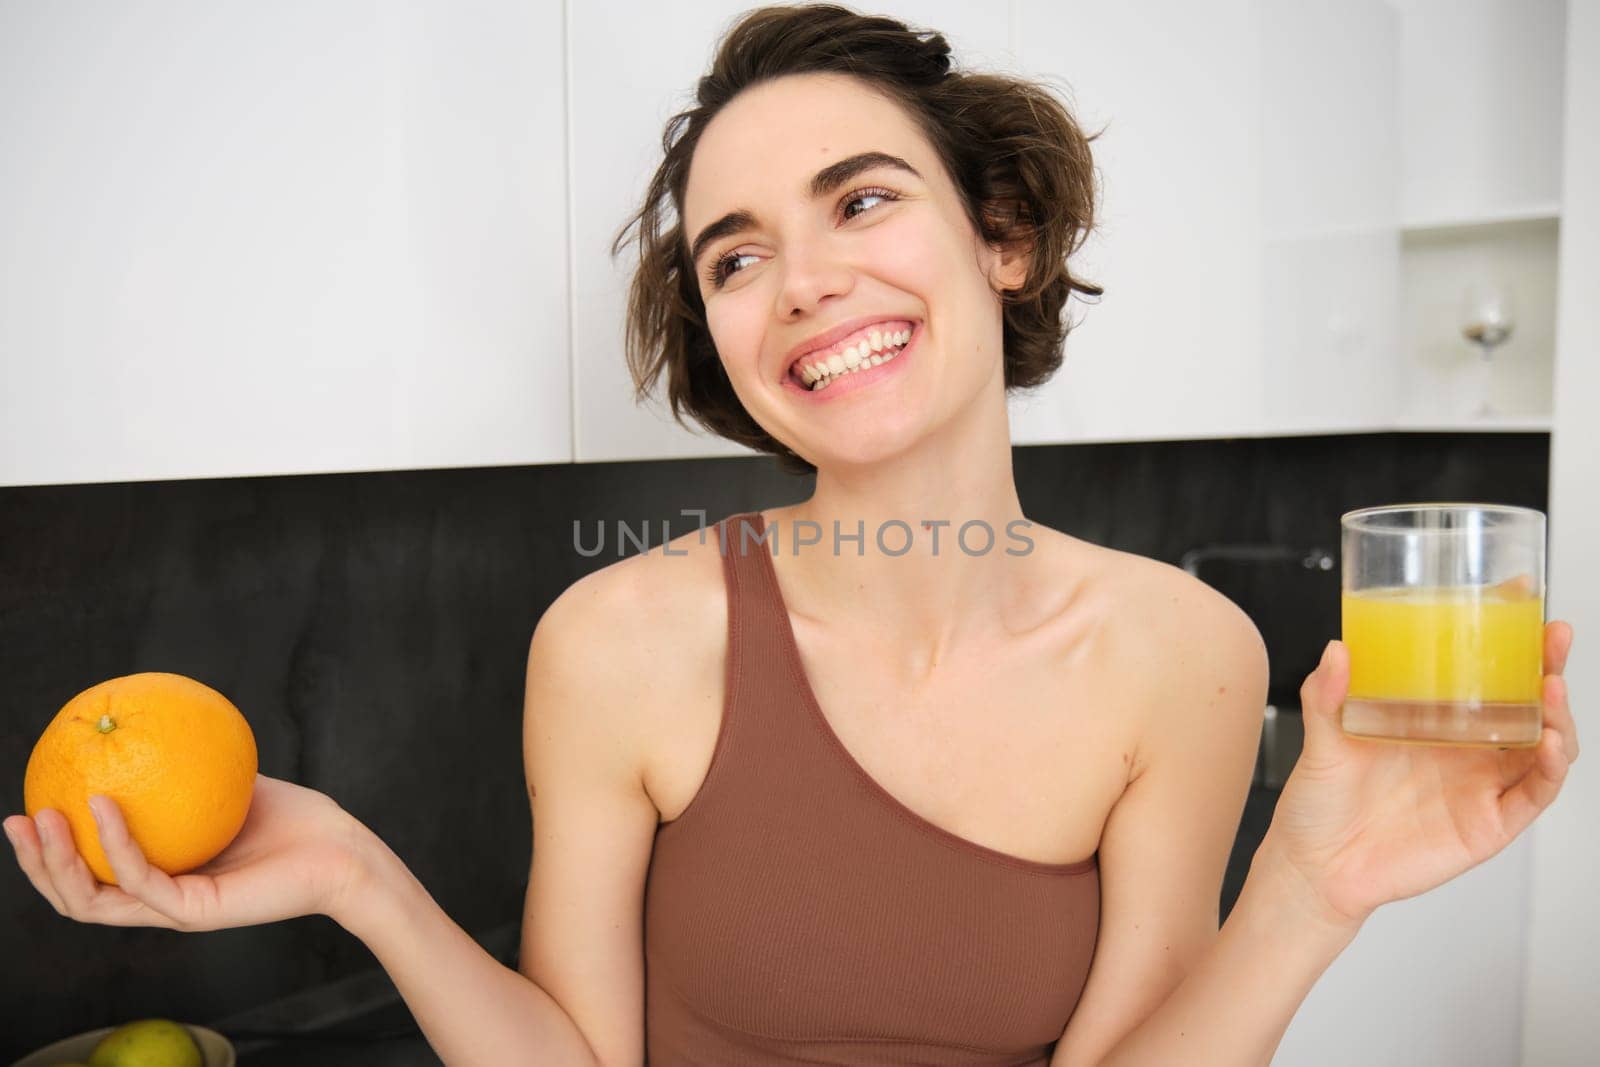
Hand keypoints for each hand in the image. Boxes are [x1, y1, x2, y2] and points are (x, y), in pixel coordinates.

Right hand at [3, 773, 371, 931]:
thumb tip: (154, 723)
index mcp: (164, 877)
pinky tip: (102, 803)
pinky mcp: (196, 910)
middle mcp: (161, 901)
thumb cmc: (296, 820)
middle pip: (77, 896)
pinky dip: (116, 843)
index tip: (31, 805)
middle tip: (16, 819)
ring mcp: (175, 910)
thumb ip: (192, 765)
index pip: (92, 875)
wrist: (343, 851)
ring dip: (59, 862)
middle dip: (37, 863)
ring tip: (42, 818)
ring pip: (93, 901)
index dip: (53, 851)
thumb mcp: (231, 783)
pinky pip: (141, 879)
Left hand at [1263, 621, 1577, 928]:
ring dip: (1559, 715)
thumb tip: (1337, 649)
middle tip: (1553, 635)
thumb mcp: (1320, 739)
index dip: (1509, 640)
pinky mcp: (1488, 824)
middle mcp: (1466, 750)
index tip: (1521, 597)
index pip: (1483, 673)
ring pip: (1543, 745)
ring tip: (1552, 686)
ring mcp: (1481, 786)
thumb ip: (1325, 695)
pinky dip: (1552, 768)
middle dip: (1549, 666)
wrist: (1314, 866)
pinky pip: (1534, 794)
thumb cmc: (1320, 802)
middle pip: (1526, 703)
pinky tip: (1552, 745)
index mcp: (1433, 720)